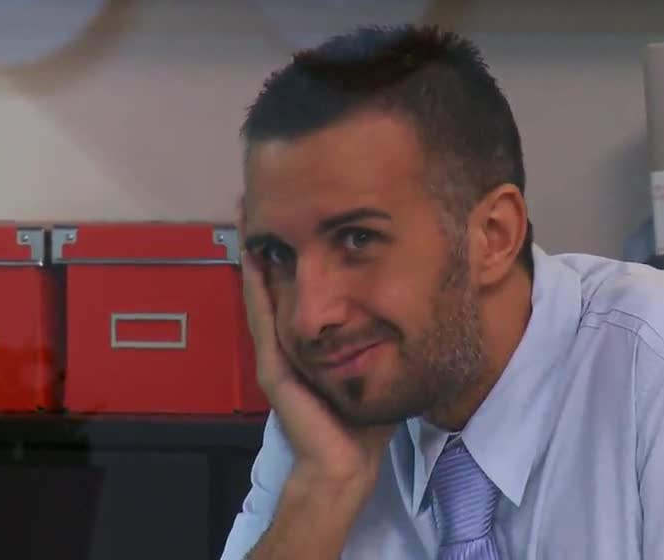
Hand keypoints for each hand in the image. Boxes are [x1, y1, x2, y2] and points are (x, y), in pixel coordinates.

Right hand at [238, 198, 394, 485]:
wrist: (346, 464)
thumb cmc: (365, 421)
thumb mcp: (376, 365)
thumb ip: (384, 338)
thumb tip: (414, 305)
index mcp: (309, 344)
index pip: (296, 288)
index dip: (291, 252)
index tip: (292, 214)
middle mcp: (287, 344)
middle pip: (272, 282)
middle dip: (267, 243)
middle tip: (257, 201)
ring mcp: (277, 354)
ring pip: (261, 292)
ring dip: (254, 253)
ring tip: (249, 215)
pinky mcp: (275, 368)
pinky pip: (263, 317)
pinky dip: (256, 285)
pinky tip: (253, 256)